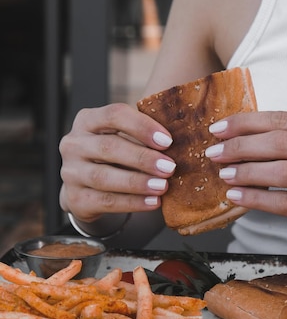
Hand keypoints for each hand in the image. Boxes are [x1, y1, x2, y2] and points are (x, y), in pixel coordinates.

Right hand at [59, 103, 175, 222]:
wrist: (88, 188)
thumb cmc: (114, 156)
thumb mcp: (123, 138)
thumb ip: (144, 136)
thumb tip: (183, 140)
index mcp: (87, 120)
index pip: (114, 115)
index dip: (142, 126)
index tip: (167, 140)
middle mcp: (73, 144)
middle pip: (109, 147)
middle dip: (143, 158)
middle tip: (170, 167)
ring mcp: (70, 172)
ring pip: (105, 177)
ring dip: (138, 182)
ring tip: (162, 186)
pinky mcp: (75, 198)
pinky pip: (106, 201)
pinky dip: (132, 203)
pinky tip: (152, 202)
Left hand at [205, 110, 286, 241]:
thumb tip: (240, 140)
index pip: (284, 119)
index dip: (247, 122)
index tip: (219, 128)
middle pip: (280, 142)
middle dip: (241, 145)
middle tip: (214, 151)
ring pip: (282, 170)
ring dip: (246, 170)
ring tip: (224, 173)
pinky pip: (286, 202)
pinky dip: (256, 198)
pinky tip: (236, 195)